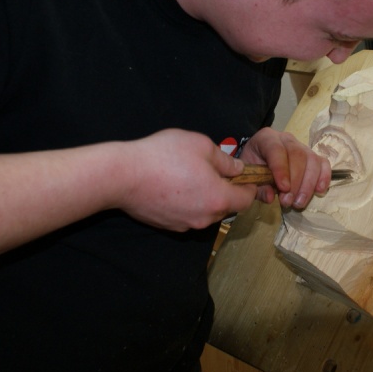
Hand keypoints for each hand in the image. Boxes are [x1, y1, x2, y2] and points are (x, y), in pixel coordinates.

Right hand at [118, 129, 254, 230]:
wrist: (123, 176)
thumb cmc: (164, 156)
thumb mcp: (202, 145)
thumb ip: (225, 160)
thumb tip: (237, 169)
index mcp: (218, 199)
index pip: (247, 200)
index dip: (249, 186)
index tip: (243, 175)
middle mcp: (205, 218)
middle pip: (226, 207)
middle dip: (225, 191)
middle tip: (212, 170)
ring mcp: (185, 224)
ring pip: (206, 212)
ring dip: (205, 197)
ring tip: (190, 175)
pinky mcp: (168, 226)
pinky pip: (187, 214)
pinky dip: (187, 203)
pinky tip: (174, 185)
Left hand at [238, 128, 330, 208]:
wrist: (258, 159)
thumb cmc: (253, 166)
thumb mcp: (248, 175)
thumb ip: (257, 187)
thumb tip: (271, 197)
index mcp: (266, 139)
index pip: (277, 150)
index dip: (281, 169)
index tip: (283, 189)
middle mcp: (286, 139)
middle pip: (298, 155)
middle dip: (295, 182)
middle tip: (288, 202)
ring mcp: (302, 146)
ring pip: (312, 160)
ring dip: (308, 184)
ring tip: (299, 202)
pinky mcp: (312, 156)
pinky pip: (323, 163)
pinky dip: (324, 177)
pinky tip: (319, 191)